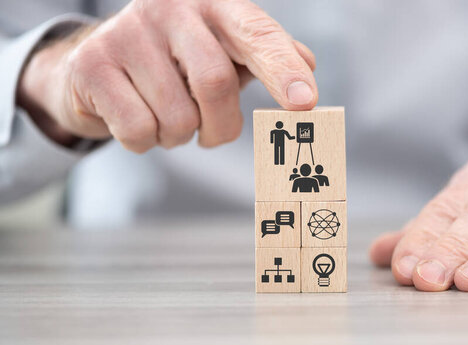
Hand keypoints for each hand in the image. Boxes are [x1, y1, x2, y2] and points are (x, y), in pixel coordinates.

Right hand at [17, 0, 316, 150]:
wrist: (101, 60)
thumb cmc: (179, 60)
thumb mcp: (227, 51)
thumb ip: (267, 55)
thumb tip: (307, 63)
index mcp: (215, 4)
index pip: (257, 34)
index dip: (283, 69)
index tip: (305, 104)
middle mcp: (171, 8)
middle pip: (215, 83)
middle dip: (221, 126)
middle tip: (214, 135)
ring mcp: (127, 33)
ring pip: (177, 117)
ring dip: (179, 136)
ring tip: (167, 116)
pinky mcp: (92, 64)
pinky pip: (138, 130)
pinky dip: (147, 142)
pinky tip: (139, 119)